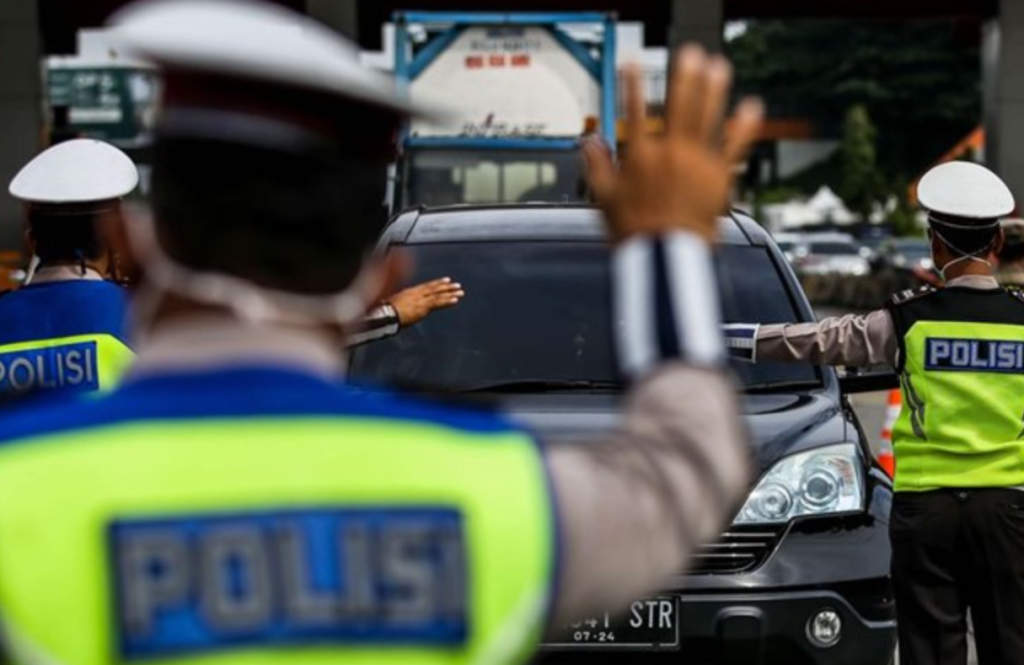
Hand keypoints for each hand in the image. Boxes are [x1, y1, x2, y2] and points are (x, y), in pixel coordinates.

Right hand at [387, 277, 464, 326]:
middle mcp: (416, 293)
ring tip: (461, 292)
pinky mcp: (423, 306)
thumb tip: (403, 308)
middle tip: (457, 285)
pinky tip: (456, 300)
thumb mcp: (394, 305)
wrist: (385, 315)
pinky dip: (447, 301)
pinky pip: (437, 303)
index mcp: (410, 292)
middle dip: (446, 287)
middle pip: (434, 288)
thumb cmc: (386, 312)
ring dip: (450, 293)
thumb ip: (403, 304)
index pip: (426, 286)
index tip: (446, 280)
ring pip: (438, 294)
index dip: (436, 283)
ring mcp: (420, 299)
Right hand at [584, 45, 763, 244]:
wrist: (665, 255)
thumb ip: (597, 166)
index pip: (634, 111)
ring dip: (714, 89)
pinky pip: (735, 146)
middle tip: (690, 55)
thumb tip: (589, 144)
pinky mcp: (719, 177)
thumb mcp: (604, 199)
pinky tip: (752, 107)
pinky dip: (745, 126)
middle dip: (684, 76)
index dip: (632, 84)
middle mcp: (671, 153)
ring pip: (708, 117)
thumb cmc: (635, 232)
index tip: (633, 63)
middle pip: (679, 105)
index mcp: (641, 156)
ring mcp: (697, 163)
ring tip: (719, 68)